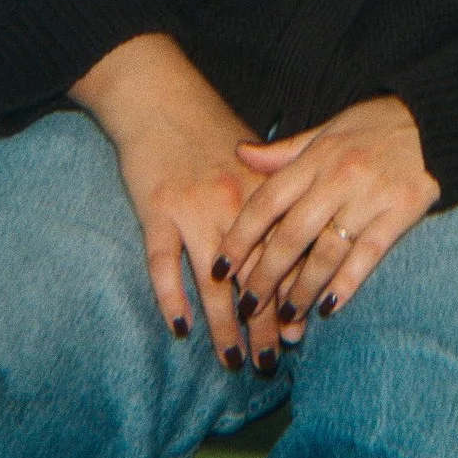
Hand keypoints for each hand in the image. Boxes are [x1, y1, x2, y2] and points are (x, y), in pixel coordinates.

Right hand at [69, 32, 273, 370]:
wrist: (158, 95)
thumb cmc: (207, 129)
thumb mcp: (251, 159)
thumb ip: (272, 201)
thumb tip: (295, 245)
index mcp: (260, 193)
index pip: (284, 256)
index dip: (292, 297)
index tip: (301, 334)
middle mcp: (232, 204)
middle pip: (254, 275)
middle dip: (264, 323)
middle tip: (272, 362)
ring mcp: (192, 209)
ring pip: (214, 280)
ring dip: (225, 324)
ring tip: (233, 359)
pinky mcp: (156, 210)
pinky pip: (164, 263)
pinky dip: (171, 297)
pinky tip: (180, 327)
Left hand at [219, 97, 438, 334]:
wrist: (435, 118)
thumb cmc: (375, 125)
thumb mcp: (327, 129)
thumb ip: (284, 151)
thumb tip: (240, 153)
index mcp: (316, 157)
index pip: (268, 201)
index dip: (240, 237)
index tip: (220, 269)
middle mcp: (338, 177)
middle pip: (292, 234)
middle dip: (266, 274)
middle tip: (247, 306)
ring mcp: (370, 195)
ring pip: (327, 250)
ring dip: (303, 288)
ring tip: (286, 316)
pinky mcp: (401, 211)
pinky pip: (369, 253)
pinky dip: (347, 282)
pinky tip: (329, 305)